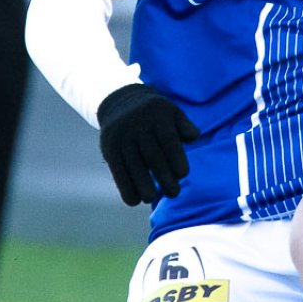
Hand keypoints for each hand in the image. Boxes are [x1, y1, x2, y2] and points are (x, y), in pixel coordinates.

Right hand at [97, 84, 200, 205]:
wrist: (121, 101)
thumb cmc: (155, 114)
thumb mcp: (171, 112)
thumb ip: (184, 126)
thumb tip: (194, 137)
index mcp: (158, 116)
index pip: (169, 140)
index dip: (176, 158)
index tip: (184, 175)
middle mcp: (138, 125)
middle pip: (152, 155)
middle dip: (164, 177)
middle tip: (173, 193)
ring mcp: (122, 136)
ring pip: (133, 164)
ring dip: (142, 185)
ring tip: (152, 198)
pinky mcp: (109, 147)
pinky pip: (117, 169)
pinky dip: (125, 187)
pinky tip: (134, 201)